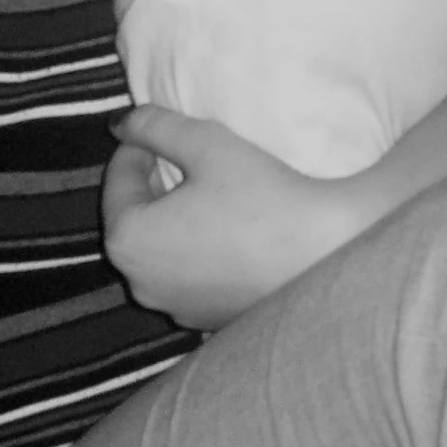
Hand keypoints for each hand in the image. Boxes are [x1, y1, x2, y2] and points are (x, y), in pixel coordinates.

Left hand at [101, 106, 366, 329]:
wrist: (328, 254)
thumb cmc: (262, 195)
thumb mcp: (204, 143)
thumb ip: (154, 126)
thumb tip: (120, 124)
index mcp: (128, 240)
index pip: (118, 179)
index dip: (139, 146)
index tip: (163, 130)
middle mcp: (140, 283)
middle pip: (135, 217)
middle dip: (154, 184)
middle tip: (185, 155)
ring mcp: (174, 309)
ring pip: (161, 249)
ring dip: (174, 218)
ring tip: (209, 189)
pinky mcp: (207, 322)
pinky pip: (188, 276)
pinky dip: (197, 250)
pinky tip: (228, 228)